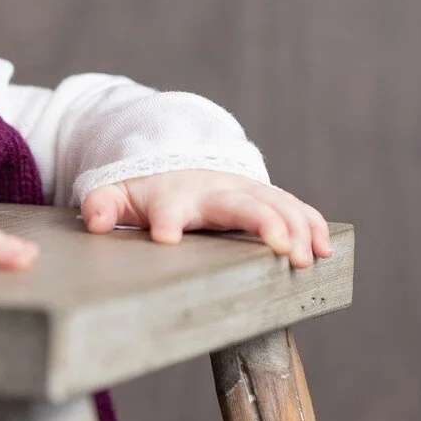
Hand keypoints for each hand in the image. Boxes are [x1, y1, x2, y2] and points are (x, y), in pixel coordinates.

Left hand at [81, 170, 331, 267]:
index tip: (167, 237)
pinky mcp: (263, 197)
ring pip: (275, 205)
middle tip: (280, 248)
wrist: (174, 163)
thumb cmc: (144, 190)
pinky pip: (293, 208)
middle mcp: (213, 191)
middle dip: (262, 223)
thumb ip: (102, 206)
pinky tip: (327, 249)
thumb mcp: (116, 195)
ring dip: (296, 229)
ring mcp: (243, 191)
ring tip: (309, 258)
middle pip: (239, 205)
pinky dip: (312, 225)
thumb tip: (93, 219)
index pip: (168, 207)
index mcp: (173, 195)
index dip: (167, 221)